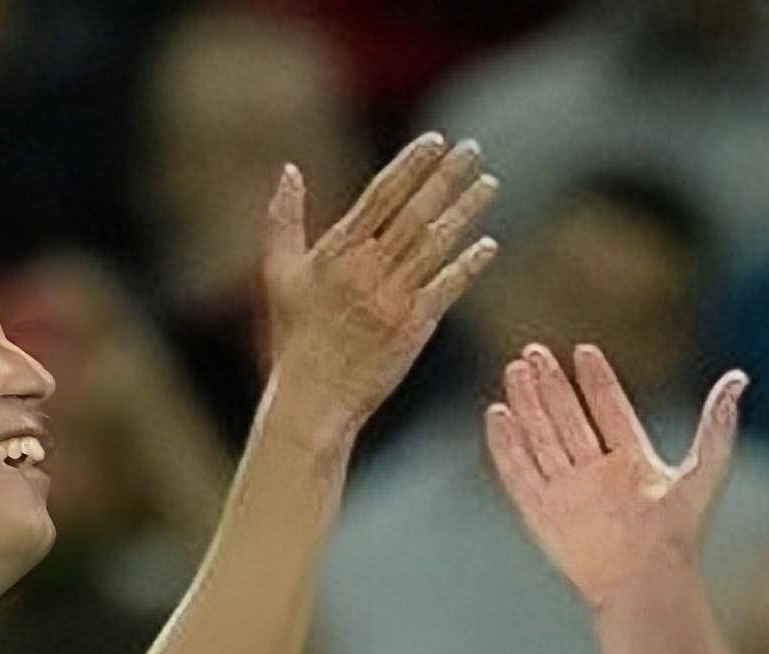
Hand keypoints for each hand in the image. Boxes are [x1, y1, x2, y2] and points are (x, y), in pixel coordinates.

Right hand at [262, 133, 498, 439]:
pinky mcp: (413, 327)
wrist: (314, 397)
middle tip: (472, 149)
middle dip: (446, 177)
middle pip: (415, 212)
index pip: (381, 195)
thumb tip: (289, 170)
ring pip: (436, 244)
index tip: (435, 140)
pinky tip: (489, 244)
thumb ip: (284, 218)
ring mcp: (393, 298)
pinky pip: (446, 288)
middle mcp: (368, 270)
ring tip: (490, 184)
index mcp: (337, 251)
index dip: (411, 165)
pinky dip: (468, 265)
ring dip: (465, 212)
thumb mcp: (278, 273)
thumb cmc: (295, 336)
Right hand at [485, 343, 747, 611]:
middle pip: (568, 418)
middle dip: (551, 384)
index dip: (597, 380)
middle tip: (534, 351)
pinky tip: (496, 415)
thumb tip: (740, 379)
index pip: (609, 409)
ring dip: (528, 404)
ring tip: (515, 370)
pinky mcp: (541, 512)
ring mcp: (567, 491)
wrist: (643, 581)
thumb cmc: (676, 534)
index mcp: (632, 461)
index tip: (584, 351)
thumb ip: (717, 425)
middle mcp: (596, 473)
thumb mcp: (703, 470)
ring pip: (541, 437)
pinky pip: (518, 472)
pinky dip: (507, 445)